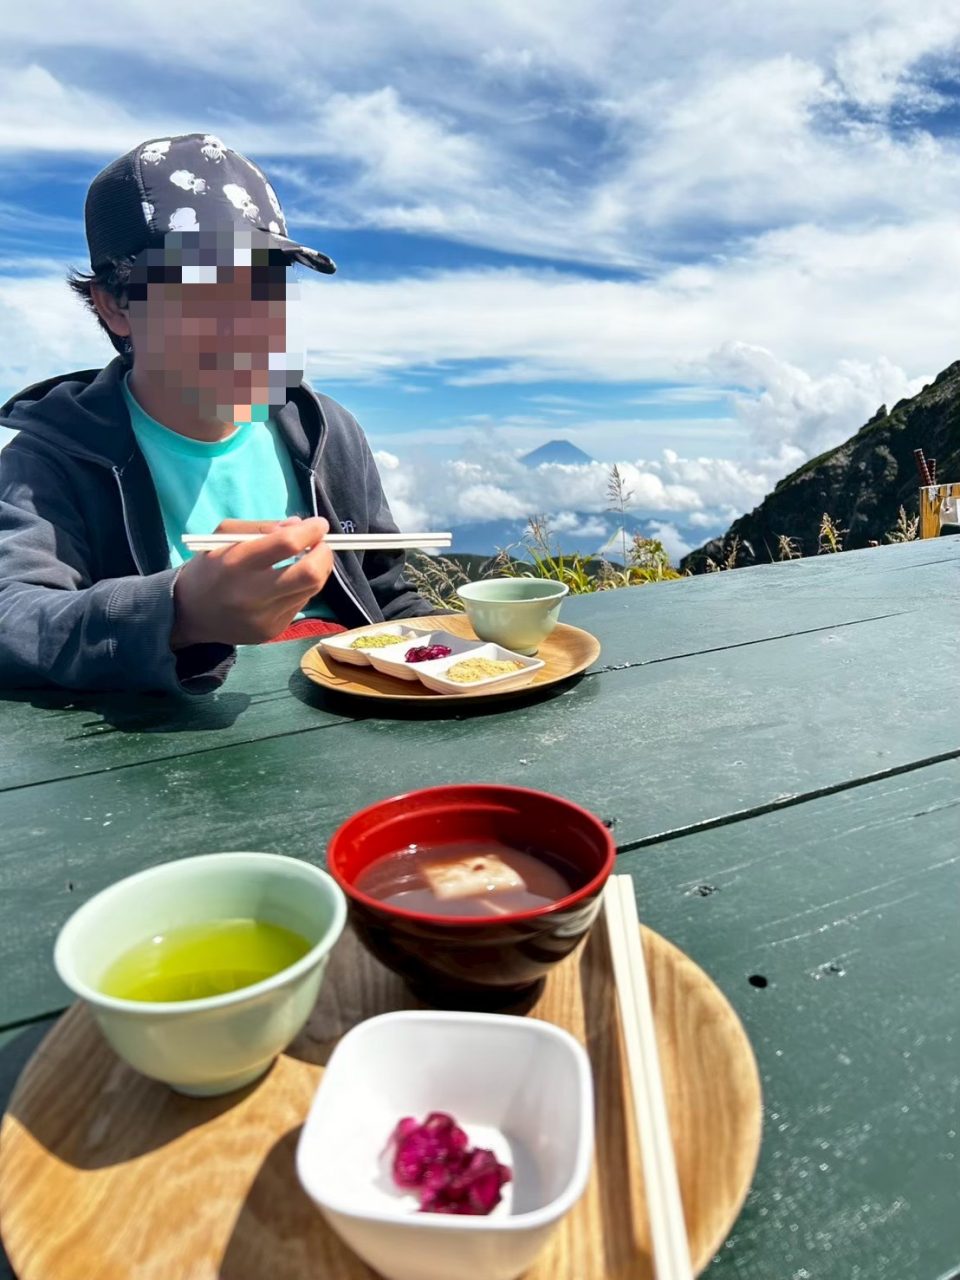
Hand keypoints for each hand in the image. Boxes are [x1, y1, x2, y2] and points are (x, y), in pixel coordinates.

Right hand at [170, 516, 333, 647]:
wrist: (190, 614)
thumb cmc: (210, 567)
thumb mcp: (224, 536)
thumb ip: (263, 527)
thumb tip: (300, 525)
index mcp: (236, 564)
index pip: (287, 544)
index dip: (311, 531)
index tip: (319, 524)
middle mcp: (252, 594)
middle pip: (310, 574)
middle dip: (324, 554)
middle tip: (320, 544)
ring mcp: (265, 617)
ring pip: (311, 590)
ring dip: (316, 570)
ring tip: (305, 560)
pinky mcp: (272, 631)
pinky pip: (300, 604)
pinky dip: (301, 588)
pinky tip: (287, 583)